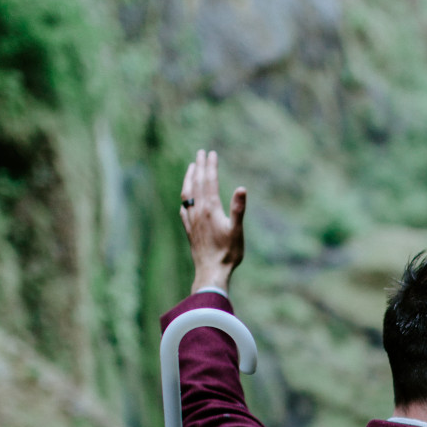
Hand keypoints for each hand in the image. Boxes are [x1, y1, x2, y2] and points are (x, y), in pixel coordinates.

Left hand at [180, 149, 245, 292]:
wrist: (211, 273)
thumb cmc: (228, 253)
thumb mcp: (237, 230)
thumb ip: (238, 208)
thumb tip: (242, 188)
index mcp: (210, 209)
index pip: (209, 181)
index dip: (210, 166)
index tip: (211, 153)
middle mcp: (198, 212)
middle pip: (197, 184)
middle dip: (198, 167)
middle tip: (200, 153)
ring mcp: (192, 221)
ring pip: (187, 194)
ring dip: (188, 179)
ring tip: (190, 168)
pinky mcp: (189, 231)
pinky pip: (184, 210)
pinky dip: (184, 200)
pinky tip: (185, 200)